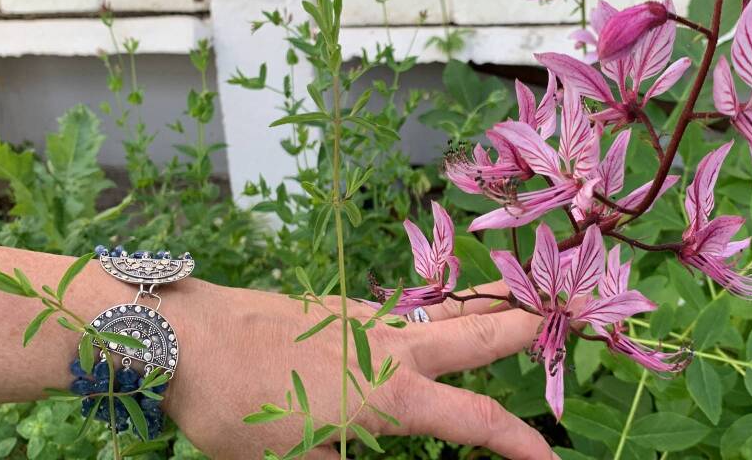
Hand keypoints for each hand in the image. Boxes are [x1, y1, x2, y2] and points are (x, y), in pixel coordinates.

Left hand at [163, 279, 556, 458]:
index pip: (475, 418)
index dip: (519, 443)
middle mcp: (387, 347)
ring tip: (510, 309)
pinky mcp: (335, 307)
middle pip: (477, 331)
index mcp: (386, 393)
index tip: (551, 459)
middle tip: (568, 312)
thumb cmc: (234, 405)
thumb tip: (356, 454)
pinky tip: (417, 331)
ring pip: (441, 314)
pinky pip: (399, 314)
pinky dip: (431, 318)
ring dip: (483, 312)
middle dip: (526, 323)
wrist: (183, 335)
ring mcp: (362, 319)